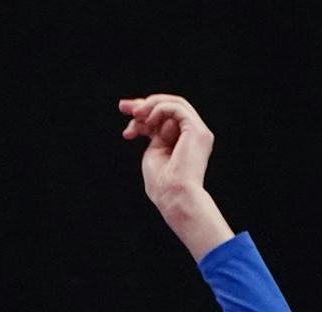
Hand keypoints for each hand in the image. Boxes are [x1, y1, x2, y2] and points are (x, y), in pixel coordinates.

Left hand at [119, 93, 212, 212]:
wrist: (175, 197)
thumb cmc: (163, 185)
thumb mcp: (154, 154)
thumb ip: (154, 136)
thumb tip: (148, 121)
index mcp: (185, 141)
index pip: (165, 118)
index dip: (145, 112)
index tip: (125, 110)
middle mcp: (194, 134)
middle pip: (170, 107)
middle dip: (144, 104)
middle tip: (123, 106)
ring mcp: (198, 131)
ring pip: (175, 103)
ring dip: (151, 105)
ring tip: (134, 115)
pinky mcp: (197, 130)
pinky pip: (177, 108)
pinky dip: (159, 111)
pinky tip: (146, 122)